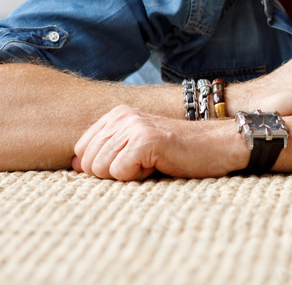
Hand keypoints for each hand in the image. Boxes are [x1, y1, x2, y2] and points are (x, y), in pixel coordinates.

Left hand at [72, 105, 240, 180]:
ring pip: (102, 169)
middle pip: (89, 163)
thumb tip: (74, 164)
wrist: (218, 145)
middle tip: (146, 163)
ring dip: (128, 175)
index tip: (133, 161)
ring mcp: (133, 125)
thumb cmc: (179, 152)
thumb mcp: (137, 146)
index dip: (103, 166)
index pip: (81, 151)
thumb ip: (106, 150)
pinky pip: (120, 172)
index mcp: (117, 114)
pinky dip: (139, 176)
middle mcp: (122, 115)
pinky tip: (158, 164)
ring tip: (153, 162)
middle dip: (115, 173)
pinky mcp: (145, 140)